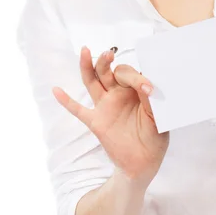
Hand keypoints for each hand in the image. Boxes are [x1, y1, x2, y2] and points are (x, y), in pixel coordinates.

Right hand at [52, 46, 169, 184]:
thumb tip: (146, 86)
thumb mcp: (158, 117)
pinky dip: (67, 101)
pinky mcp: (96, 121)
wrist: (144, 163)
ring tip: (85, 51)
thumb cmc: (155, 137)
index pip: (129, 74)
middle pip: (108, 71)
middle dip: (106, 61)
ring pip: (93, 81)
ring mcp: (105, 106)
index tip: (148, 89)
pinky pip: (78, 110)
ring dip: (88, 66)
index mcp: (135, 90)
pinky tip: (56, 90)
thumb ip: (151, 101)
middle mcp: (119, 94)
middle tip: (109, 54)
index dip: (136, 78)